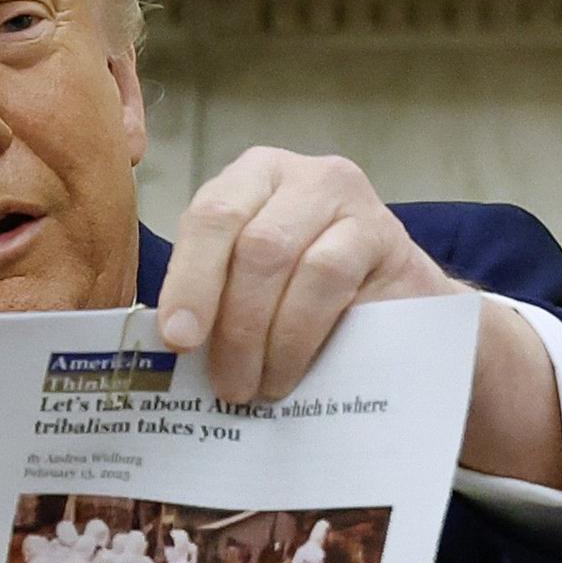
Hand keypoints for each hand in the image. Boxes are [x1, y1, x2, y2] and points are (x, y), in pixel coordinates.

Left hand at [155, 147, 463, 402]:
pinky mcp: (384, 233)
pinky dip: (304, 335)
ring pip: (292, 262)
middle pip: (252, 243)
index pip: (210, 216)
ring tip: (259, 386)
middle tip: (225, 383)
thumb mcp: (251, 283)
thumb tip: (168, 348)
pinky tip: (293, 369)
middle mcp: (300, 176)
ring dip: (268, 337)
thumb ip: (214, 297)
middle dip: (231, 322)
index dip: (190, 279)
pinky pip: (333, 280)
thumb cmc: (305, 293)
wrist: (393, 300)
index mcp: (251, 179)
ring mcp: (349, 199)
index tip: (177, 338)